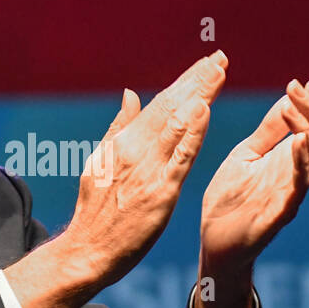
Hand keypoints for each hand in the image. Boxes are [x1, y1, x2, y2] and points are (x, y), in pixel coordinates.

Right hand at [66, 49, 228, 284]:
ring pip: (178, 124)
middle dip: (197, 80)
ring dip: (200, 95)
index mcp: (123, 142)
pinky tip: (204, 109)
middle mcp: (136, 150)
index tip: (205, 63)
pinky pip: (181, 157)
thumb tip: (132, 94)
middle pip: (172, 107)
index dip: (185, 81)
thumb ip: (119, 128)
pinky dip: (193, 132)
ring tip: (219, 71)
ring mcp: (148, 170)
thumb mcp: (100, 162)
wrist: (88, 250)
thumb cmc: (95, 211)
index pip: (160, 103)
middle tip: (220, 57)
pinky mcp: (161, 192)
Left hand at [199, 77, 308, 273]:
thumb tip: (285, 100)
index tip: (306, 81)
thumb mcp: (246, 156)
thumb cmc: (231, 200)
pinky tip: (297, 143)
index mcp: (288, 161)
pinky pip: (298, 189)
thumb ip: (267, 132)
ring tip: (294, 109)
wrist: (214, 242)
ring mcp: (290, 196)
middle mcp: (296, 177)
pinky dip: (301, 165)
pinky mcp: (278, 215)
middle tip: (296, 87)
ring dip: (308, 132)